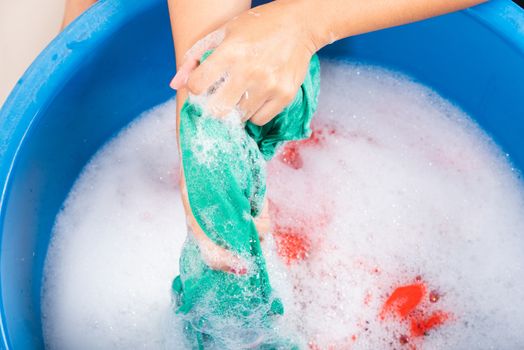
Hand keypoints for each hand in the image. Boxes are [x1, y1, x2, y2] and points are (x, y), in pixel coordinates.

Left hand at [170, 0, 317, 124]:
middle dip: (214, 108)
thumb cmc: (257, 27)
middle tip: (219, 100)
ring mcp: (268, 85)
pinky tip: (257, 98)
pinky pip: (260, 119)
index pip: (197, 87)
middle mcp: (248, 71)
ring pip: (239, 117)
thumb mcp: (223, 32)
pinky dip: (255, 113)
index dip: (196, 89)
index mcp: (229, 52)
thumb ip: (195, 56)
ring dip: (236, 110)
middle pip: (217, 110)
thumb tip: (175, 84)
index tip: (203, 87)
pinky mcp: (284, 95)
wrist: (299, 25)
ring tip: (242, 94)